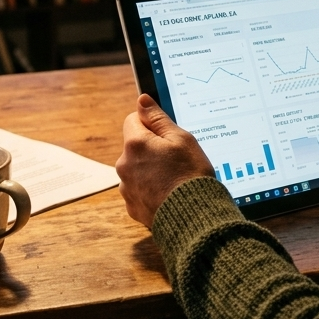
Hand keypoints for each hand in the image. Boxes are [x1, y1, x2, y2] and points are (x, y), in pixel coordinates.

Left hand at [116, 93, 215, 228]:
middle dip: (151, 148)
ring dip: (150, 170)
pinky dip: (150, 190)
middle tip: (175, 159)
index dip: (151, 124)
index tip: (167, 135)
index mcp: (135, 144)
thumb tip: (142, 101)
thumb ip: (158, 118)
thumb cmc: (190, 175)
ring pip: (136, 169)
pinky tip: (168, 194)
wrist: (194, 218)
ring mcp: (126, 188)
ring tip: (174, 179)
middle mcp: (124, 165)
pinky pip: (139, 190)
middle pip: (134, 146)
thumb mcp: (181, 139)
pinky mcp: (132, 206)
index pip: (133, 120)